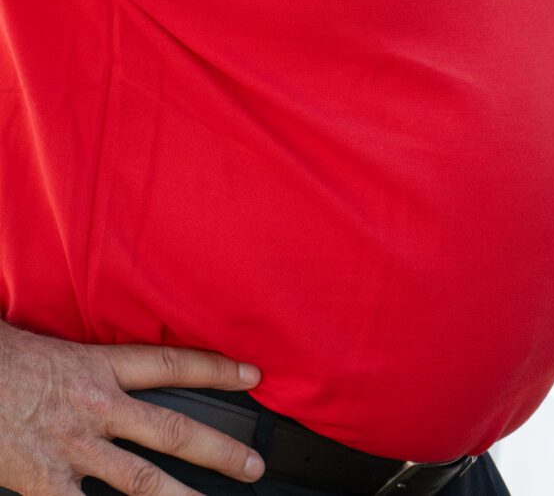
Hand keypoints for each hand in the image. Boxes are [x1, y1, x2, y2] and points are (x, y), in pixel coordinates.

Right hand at [0, 319, 264, 495]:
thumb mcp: (51, 349)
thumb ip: (86, 366)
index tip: (253, 376)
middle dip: (220, 450)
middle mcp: (96, 407)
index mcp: (98, 368)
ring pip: (143, 479)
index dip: (217, 371)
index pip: (174, 364)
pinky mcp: (44, 479)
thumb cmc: (0, 360)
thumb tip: (108, 373)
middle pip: (174, 429)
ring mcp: (72, 446)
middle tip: (253, 466)